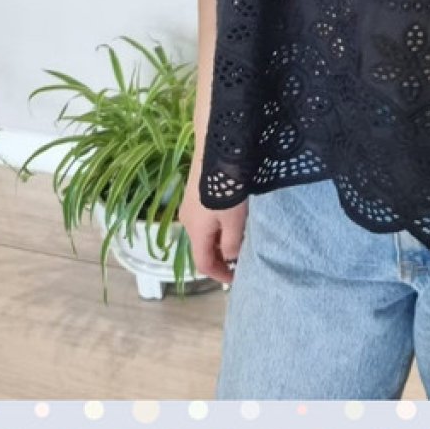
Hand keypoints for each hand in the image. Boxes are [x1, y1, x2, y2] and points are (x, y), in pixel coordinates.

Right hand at [179, 165, 247, 285]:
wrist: (218, 150)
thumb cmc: (227, 188)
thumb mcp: (234, 220)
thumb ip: (232, 243)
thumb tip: (230, 258)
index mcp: (195, 231)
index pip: (203, 263)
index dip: (219, 275)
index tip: (236, 279)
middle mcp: (187, 220)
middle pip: (203, 246)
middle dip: (221, 256)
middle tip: (241, 258)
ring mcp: (190, 204)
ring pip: (206, 231)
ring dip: (221, 239)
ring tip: (242, 237)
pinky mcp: (196, 190)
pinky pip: (207, 216)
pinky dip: (219, 224)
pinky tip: (234, 216)